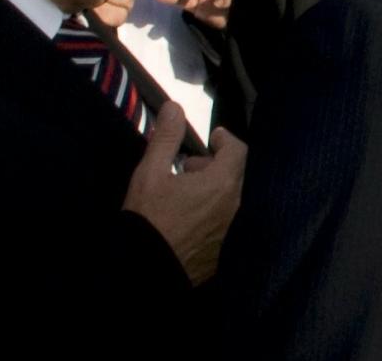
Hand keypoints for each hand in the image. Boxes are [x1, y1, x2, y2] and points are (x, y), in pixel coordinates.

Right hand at [121, 102, 247, 284]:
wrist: (142, 274)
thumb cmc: (147, 219)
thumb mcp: (150, 174)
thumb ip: (166, 138)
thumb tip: (174, 107)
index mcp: (223, 184)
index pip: (238, 151)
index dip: (226, 141)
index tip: (213, 138)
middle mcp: (236, 206)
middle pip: (237, 175)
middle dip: (217, 165)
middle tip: (189, 168)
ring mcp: (232, 231)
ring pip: (233, 199)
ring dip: (216, 189)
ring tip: (186, 194)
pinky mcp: (224, 252)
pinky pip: (228, 223)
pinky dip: (215, 213)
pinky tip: (190, 218)